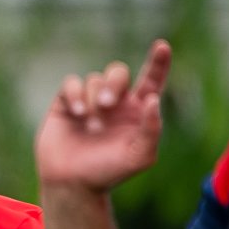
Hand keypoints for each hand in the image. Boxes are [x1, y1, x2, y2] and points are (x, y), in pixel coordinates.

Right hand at [35, 40, 170, 192]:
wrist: (72, 183)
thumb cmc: (109, 172)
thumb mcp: (140, 156)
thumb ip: (152, 128)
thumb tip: (152, 99)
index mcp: (137, 111)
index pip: (151, 79)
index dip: (158, 62)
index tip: (162, 46)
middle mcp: (115, 102)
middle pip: (118, 72)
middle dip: (114, 83)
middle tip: (107, 105)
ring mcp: (89, 101)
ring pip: (94, 79)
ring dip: (93, 99)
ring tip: (90, 124)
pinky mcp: (65, 103)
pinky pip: (71, 83)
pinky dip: (75, 94)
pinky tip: (77, 113)